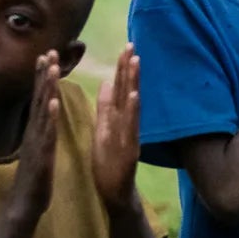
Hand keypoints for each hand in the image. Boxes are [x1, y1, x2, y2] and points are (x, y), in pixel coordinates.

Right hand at [11, 50, 62, 215]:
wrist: (25, 204)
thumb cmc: (34, 177)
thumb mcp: (38, 148)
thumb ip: (39, 130)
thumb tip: (42, 114)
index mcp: (36, 129)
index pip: (39, 97)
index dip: (42, 76)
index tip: (47, 55)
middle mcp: (34, 131)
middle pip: (38, 97)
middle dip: (44, 74)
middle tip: (49, 51)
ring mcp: (36, 142)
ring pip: (43, 111)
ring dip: (47, 89)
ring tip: (52, 69)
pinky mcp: (42, 154)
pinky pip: (47, 133)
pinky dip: (50, 118)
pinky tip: (54, 103)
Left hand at [92, 46, 143, 210]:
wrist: (115, 192)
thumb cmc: (109, 162)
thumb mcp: (103, 130)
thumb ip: (105, 108)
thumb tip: (106, 82)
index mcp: (117, 118)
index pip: (120, 88)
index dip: (122, 68)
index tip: (125, 46)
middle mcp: (126, 123)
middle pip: (127, 91)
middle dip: (129, 68)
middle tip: (131, 45)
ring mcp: (129, 135)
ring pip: (131, 105)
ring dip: (133, 83)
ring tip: (135, 62)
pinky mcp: (129, 148)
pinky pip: (131, 126)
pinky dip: (133, 110)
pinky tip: (134, 95)